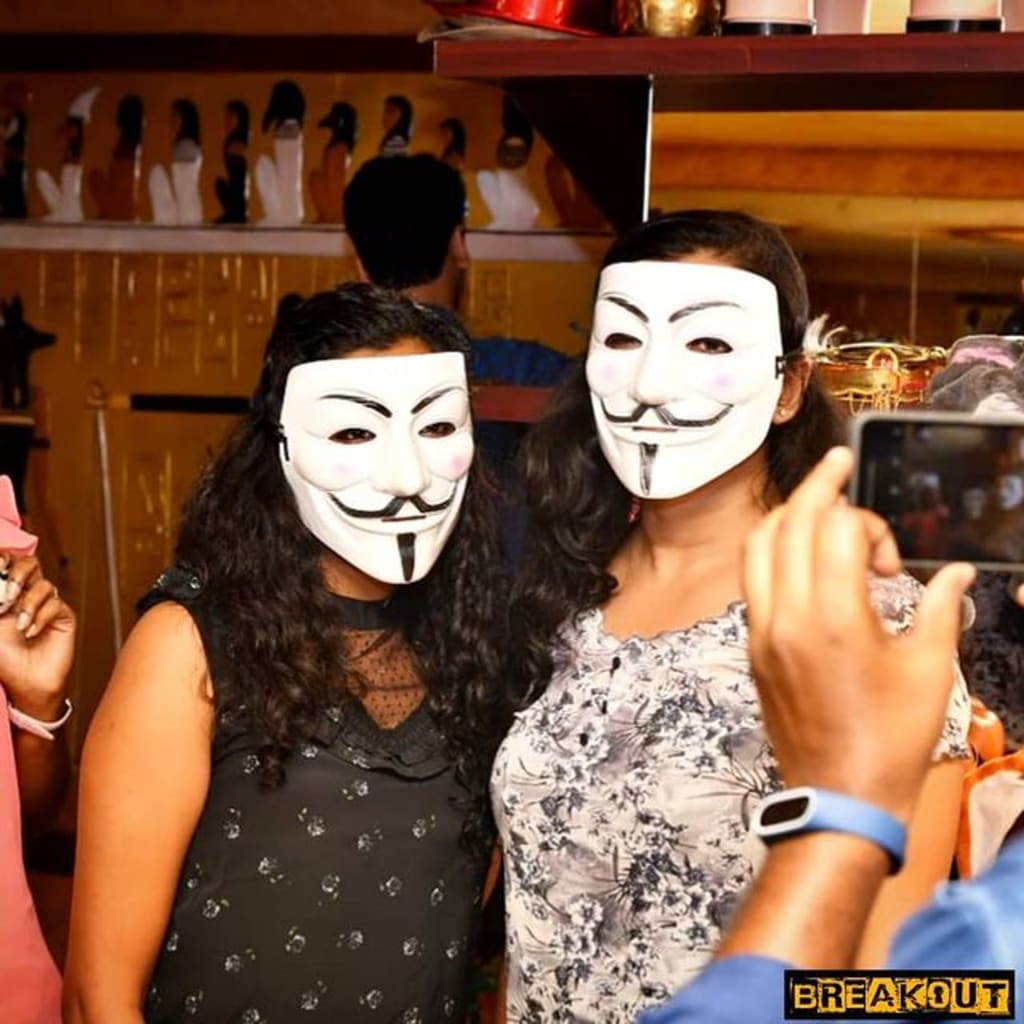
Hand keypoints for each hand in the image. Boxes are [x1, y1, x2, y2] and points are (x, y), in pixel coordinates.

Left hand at [0, 553, 74, 720]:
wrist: (24, 685)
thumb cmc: (2, 661)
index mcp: (4, 594)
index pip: (7, 563)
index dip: (3, 558)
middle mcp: (25, 596)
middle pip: (29, 563)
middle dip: (18, 574)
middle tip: (6, 597)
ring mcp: (46, 605)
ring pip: (44, 584)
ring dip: (29, 603)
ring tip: (18, 625)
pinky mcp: (63, 616)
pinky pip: (55, 604)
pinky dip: (41, 617)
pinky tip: (31, 633)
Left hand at [742, 447, 974, 821]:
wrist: (838, 798)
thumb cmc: (889, 741)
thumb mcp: (930, 671)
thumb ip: (941, 608)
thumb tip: (957, 573)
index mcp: (831, 617)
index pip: (832, 527)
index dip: (868, 525)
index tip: (890, 562)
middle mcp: (785, 616)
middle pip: (788, 521)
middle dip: (816, 485)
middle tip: (838, 464)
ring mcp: (761, 631)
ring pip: (757, 545)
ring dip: (786, 515)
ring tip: (816, 505)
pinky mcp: (753, 647)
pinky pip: (751, 579)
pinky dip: (772, 551)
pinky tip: (800, 555)